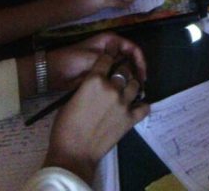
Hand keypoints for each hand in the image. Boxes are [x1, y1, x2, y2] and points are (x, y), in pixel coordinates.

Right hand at [44, 52, 148, 184]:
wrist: (73, 154)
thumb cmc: (64, 128)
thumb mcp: (71, 99)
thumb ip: (86, 86)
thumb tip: (95, 83)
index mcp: (94, 81)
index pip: (107, 58)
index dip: (109, 55)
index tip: (111, 54)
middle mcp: (112, 88)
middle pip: (124, 70)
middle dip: (121, 70)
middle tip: (118, 76)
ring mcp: (123, 103)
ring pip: (136, 84)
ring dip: (131, 86)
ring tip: (127, 90)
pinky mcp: (130, 119)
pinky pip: (144, 106)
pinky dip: (141, 105)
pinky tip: (136, 106)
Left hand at [47, 33, 146, 91]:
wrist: (53, 73)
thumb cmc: (71, 60)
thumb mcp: (91, 59)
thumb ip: (110, 62)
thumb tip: (128, 70)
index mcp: (110, 41)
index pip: (132, 49)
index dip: (140, 61)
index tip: (143, 76)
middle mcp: (111, 50)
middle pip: (131, 59)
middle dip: (138, 72)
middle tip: (141, 87)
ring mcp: (107, 63)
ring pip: (125, 70)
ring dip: (131, 80)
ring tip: (136, 94)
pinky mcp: (103, 75)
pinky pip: (117, 79)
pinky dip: (122, 86)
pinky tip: (125, 95)